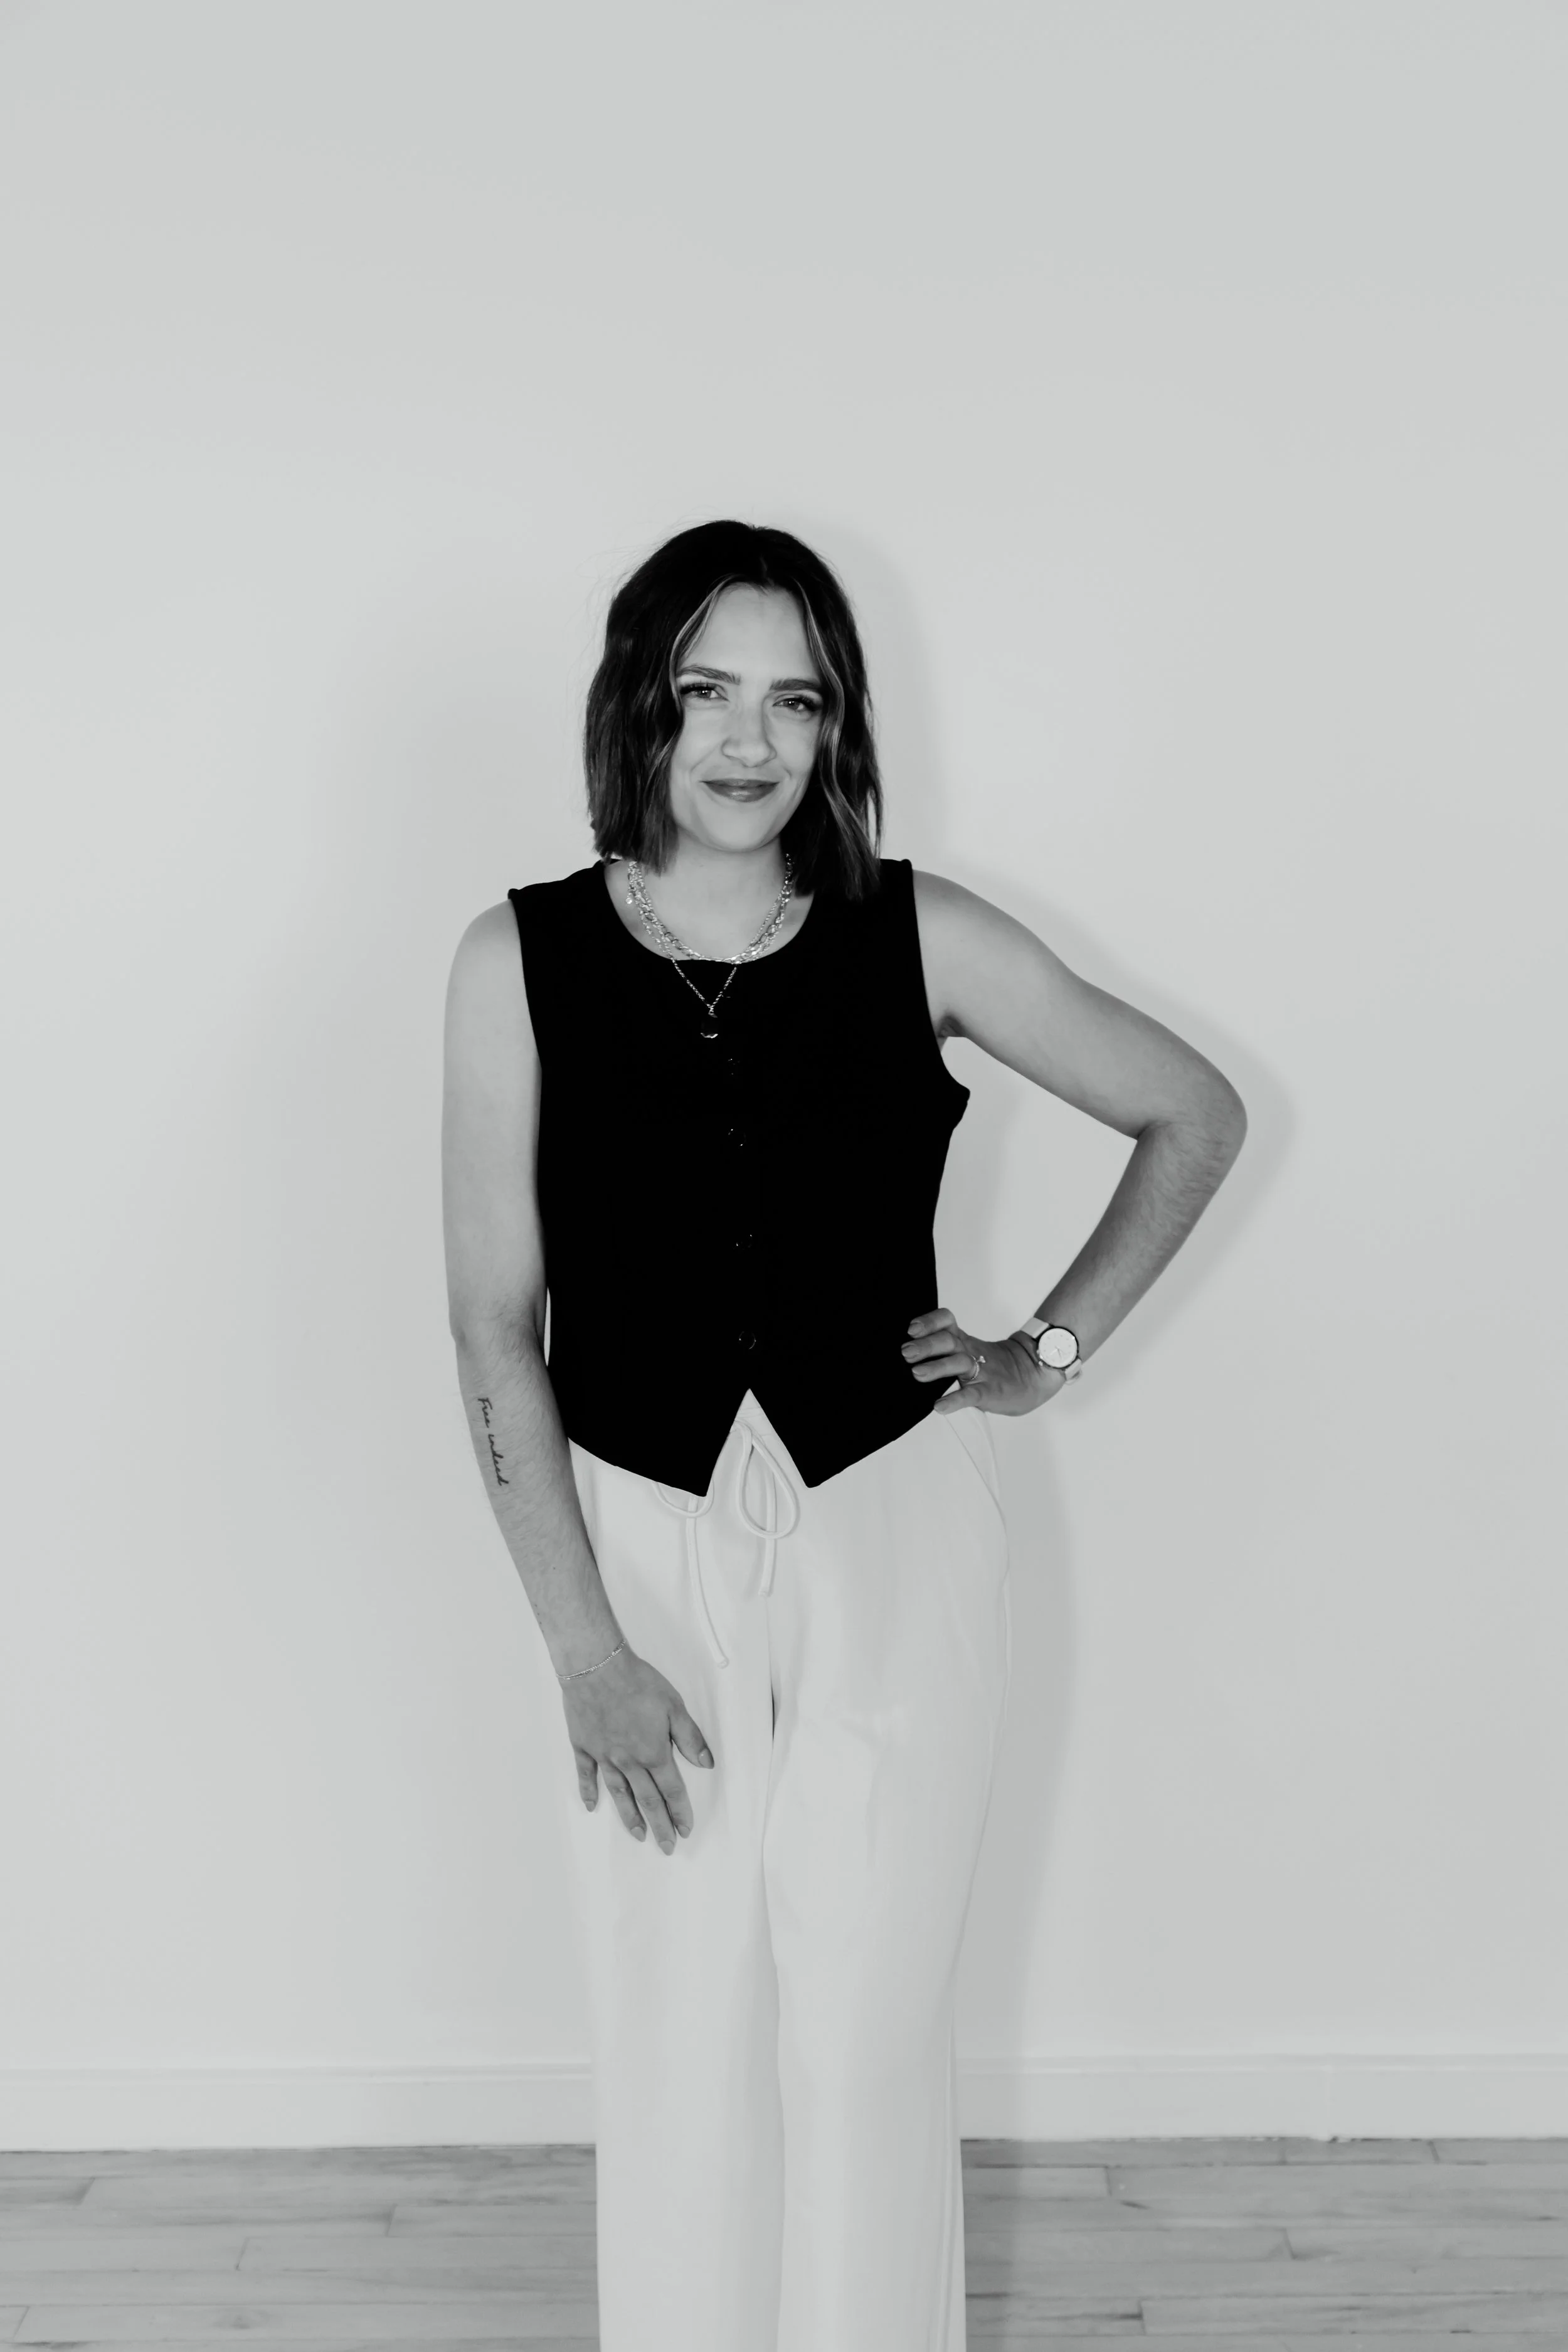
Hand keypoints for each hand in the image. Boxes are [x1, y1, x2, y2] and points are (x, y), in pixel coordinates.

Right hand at [563, 1644, 713, 1855]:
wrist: (596, 1667)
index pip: (671, 1790)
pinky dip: (589, 1792)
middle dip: (659, 1825)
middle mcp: (629, 1761)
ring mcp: (604, 1756)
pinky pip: (586, 1774)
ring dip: (629, 1817)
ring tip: (638, 1835)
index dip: (680, 1811)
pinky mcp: (584, 1746)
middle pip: (647, 1800)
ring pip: (619, 1794)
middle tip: (666, 1846)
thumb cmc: (637, 1682)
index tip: (685, 1829)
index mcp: (653, 1752)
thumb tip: (706, 1764)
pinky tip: (592, 1806)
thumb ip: (690, 1738)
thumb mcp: (674, 1706)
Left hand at [901, 1306, 1064, 1417]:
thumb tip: (911, 1354)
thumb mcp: (972, 1350)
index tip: (912, 1329)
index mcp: (964, 1341)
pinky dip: (955, 1400)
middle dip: (926, 1345)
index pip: (946, 1322)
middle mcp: (970, 1352)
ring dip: (937, 1367)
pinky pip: (971, 1395)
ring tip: (917, 1373)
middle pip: (948, 1341)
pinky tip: (940, 1406)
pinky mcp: (990, 1391)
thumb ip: (947, 1350)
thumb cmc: (997, 1365)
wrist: (1035, 1374)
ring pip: (959, 1363)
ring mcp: (982, 1371)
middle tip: (906, 1352)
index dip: (930, 1322)